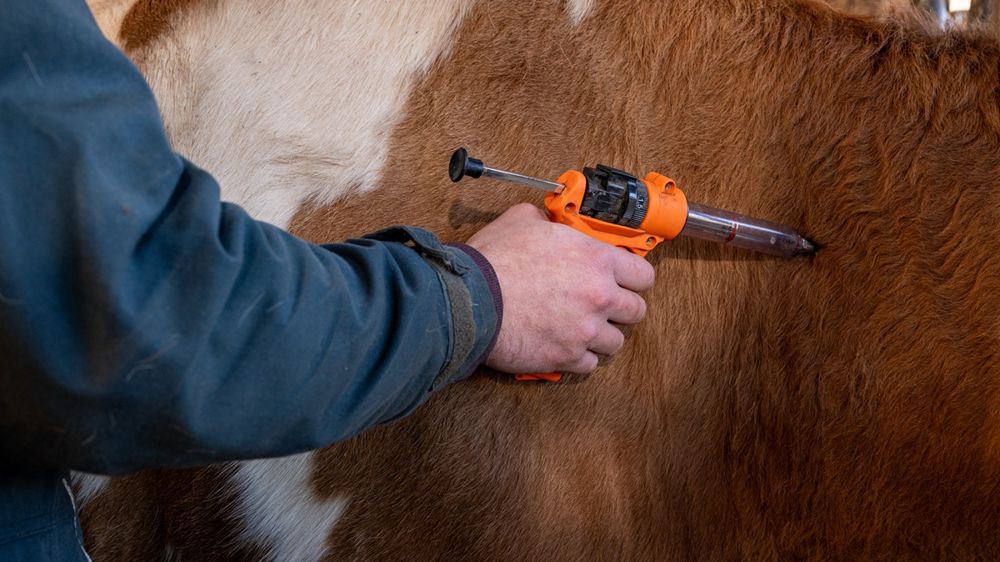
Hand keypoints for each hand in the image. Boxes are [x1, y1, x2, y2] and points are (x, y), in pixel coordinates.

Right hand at [467, 204, 654, 373]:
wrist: (470, 300)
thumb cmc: (493, 260)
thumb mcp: (523, 220)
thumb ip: (548, 221)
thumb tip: (548, 222)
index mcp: (595, 259)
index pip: (643, 275)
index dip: (633, 278)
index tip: (624, 282)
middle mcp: (598, 296)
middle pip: (636, 310)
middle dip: (622, 309)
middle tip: (603, 306)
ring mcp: (585, 330)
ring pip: (616, 342)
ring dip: (602, 335)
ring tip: (582, 328)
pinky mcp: (567, 357)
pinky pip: (590, 364)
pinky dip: (580, 357)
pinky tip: (566, 345)